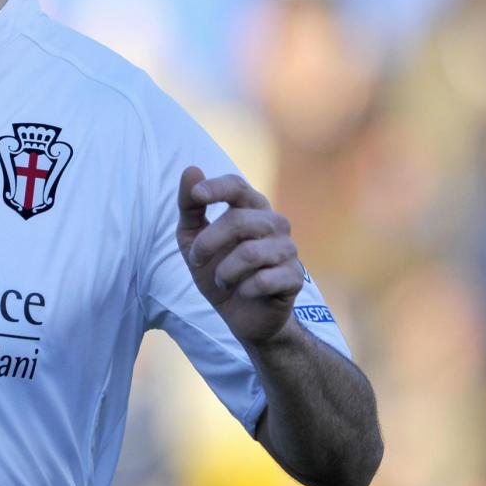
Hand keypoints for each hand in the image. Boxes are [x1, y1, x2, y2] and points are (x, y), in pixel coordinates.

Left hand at [176, 166, 302, 346]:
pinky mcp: (294, 277)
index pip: (237, 186)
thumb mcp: (192, 238)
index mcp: (250, 209)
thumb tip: (191, 169)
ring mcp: (288, 250)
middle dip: (208, 242)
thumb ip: (190, 207)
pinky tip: (242, 292)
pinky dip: (244, 288)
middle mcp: (274, 224)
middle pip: (239, 220)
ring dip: (224, 270)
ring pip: (251, 252)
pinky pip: (266, 279)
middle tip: (196, 259)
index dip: (217, 188)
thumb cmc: (217, 269)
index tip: (197, 196)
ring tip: (221, 279)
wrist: (242, 316)